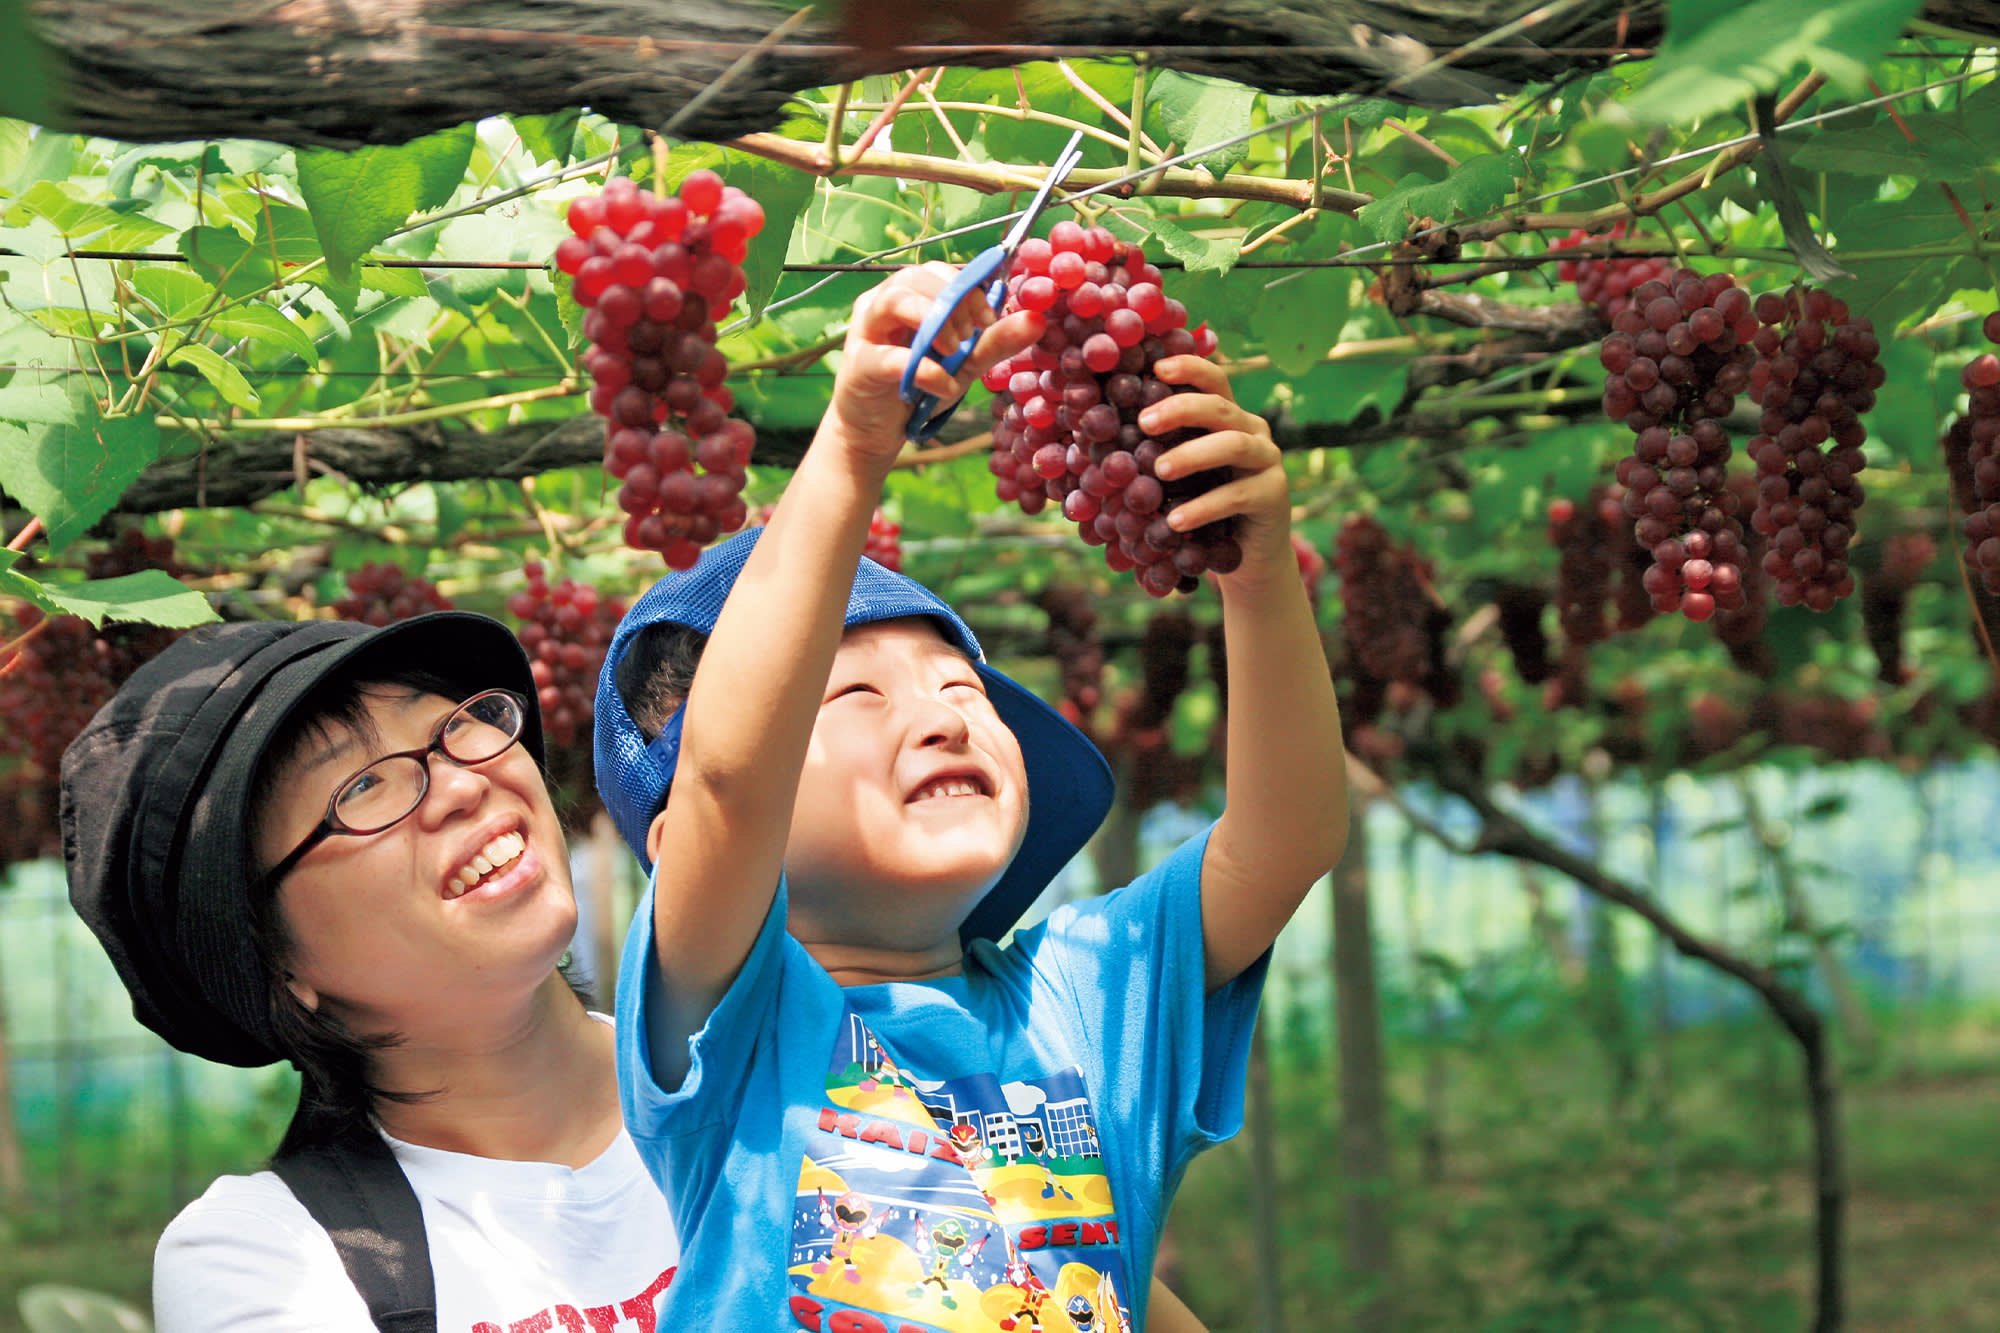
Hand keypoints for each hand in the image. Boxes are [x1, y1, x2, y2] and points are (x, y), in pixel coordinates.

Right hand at [824, 263, 1044, 463]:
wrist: (881, 428)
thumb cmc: (921, 385)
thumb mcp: (966, 361)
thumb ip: (997, 340)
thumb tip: (1037, 318)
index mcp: (911, 294)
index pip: (941, 272)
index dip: (969, 289)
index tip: (989, 319)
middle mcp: (883, 302)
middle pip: (915, 276)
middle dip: (952, 302)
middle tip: (970, 336)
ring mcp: (866, 331)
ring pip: (894, 301)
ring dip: (934, 322)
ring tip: (954, 351)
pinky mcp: (859, 365)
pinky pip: (890, 356)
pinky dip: (923, 370)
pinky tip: (943, 386)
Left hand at [1137, 356, 1293, 584]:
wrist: (1248, 558)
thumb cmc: (1203, 510)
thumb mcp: (1180, 478)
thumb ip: (1157, 452)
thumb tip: (1096, 432)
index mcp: (1229, 418)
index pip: (1214, 380)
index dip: (1189, 368)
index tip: (1156, 368)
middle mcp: (1253, 431)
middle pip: (1220, 407)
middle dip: (1181, 408)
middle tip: (1144, 423)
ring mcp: (1268, 461)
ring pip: (1234, 445)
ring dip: (1192, 454)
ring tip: (1158, 470)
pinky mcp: (1274, 495)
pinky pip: (1237, 495)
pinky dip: (1203, 507)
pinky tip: (1174, 520)